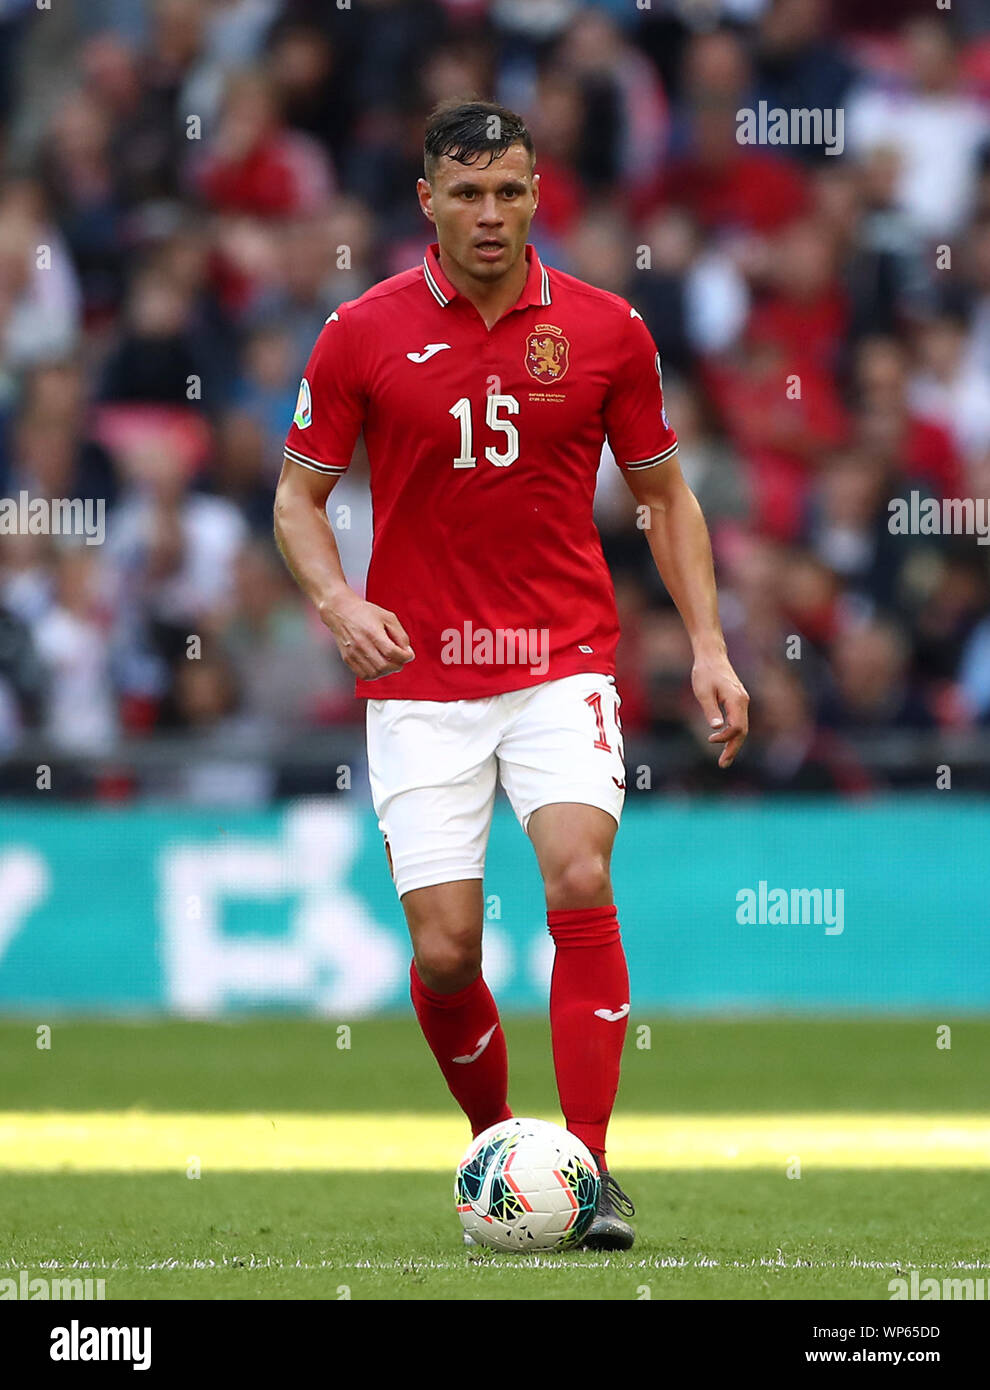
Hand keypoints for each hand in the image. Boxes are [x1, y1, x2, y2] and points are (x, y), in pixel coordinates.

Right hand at [318, 590, 414, 681]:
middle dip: (397, 666)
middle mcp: (362, 645)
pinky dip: (374, 674)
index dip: (405, 657)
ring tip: (389, 663)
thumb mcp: (388, 617)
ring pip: (374, 673)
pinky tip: (378, 666)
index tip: (408, 655)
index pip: (392, 653)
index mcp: (373, 633)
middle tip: (400, 660)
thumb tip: (407, 652)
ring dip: (386, 671)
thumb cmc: (365, 613)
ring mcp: (353, 653)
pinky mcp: (348, 659)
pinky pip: (363, 675)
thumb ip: (400, 635)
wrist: (341, 611)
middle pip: (384, 666)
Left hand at [691, 652, 749, 768]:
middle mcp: (743, 702)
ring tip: (724, 759)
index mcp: (737, 700)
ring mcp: (742, 701)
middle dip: (733, 749)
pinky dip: (733, 734)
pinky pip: (739, 721)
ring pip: (742, 727)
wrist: (711, 656)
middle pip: (743, 731)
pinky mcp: (738, 700)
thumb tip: (717, 728)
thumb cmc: (705, 672)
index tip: (710, 739)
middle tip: (723, 764)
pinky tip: (725, 741)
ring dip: (734, 743)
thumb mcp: (703, 692)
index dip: (725, 738)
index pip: (737, 727)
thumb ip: (711, 710)